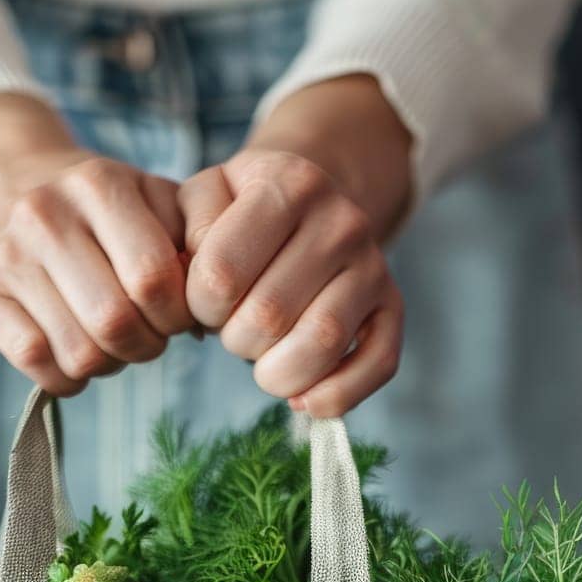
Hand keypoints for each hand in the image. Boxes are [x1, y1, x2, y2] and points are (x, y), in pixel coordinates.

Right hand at [0, 94, 192, 395]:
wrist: (6, 183)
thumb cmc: (100, 209)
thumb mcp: (152, 200)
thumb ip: (193, 242)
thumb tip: (207, 312)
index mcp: (99, 185)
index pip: (155, 279)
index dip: (177, 316)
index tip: (176, 317)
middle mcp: (45, 214)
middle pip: (116, 322)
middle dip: (145, 346)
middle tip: (146, 337)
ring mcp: (6, 256)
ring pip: (78, 352)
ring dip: (107, 365)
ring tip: (110, 344)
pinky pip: (35, 362)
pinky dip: (65, 378)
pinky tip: (73, 359)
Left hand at [179, 75, 413, 416]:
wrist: (308, 206)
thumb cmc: (242, 215)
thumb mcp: (205, 200)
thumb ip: (188, 233)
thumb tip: (197, 289)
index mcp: (287, 184)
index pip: (221, 275)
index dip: (199, 307)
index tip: (206, 303)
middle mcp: (341, 220)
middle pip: (267, 318)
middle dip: (235, 340)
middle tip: (235, 329)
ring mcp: (374, 264)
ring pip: (319, 345)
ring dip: (276, 373)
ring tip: (264, 360)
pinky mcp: (393, 305)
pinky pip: (376, 365)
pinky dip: (332, 396)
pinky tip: (302, 397)